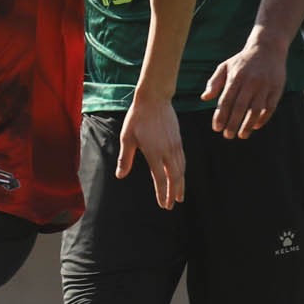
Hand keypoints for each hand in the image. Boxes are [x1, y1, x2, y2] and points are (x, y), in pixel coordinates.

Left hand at [118, 93, 185, 208]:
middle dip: (173, 193)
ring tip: (179, 196)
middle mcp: (167, 151)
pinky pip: (183, 160)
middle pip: (174, 177)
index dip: (162, 193)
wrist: (154, 99)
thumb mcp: (127, 138)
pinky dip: (182, 171)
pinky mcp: (178, 140)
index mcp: (153, 152)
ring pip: (181, 170)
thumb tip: (120, 175)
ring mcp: (175, 145)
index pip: (160, 178)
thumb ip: (124, 158)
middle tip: (172, 205)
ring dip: (181, 184)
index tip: (163, 204)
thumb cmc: (137, 118)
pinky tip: (181, 176)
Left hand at [200, 38, 289, 138]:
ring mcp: (265, 85)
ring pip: (256, 110)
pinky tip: (256, 126)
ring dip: (248, 125)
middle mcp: (250, 81)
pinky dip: (263, 118)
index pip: (226, 100)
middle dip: (233, 124)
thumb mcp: (225, 66)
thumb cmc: (243, 60)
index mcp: (236, 77)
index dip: (221, 116)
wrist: (268, 48)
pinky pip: (270, 107)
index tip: (217, 128)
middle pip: (240, 107)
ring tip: (242, 135)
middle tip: (228, 136)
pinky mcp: (276, 88)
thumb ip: (214, 82)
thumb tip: (204, 98)